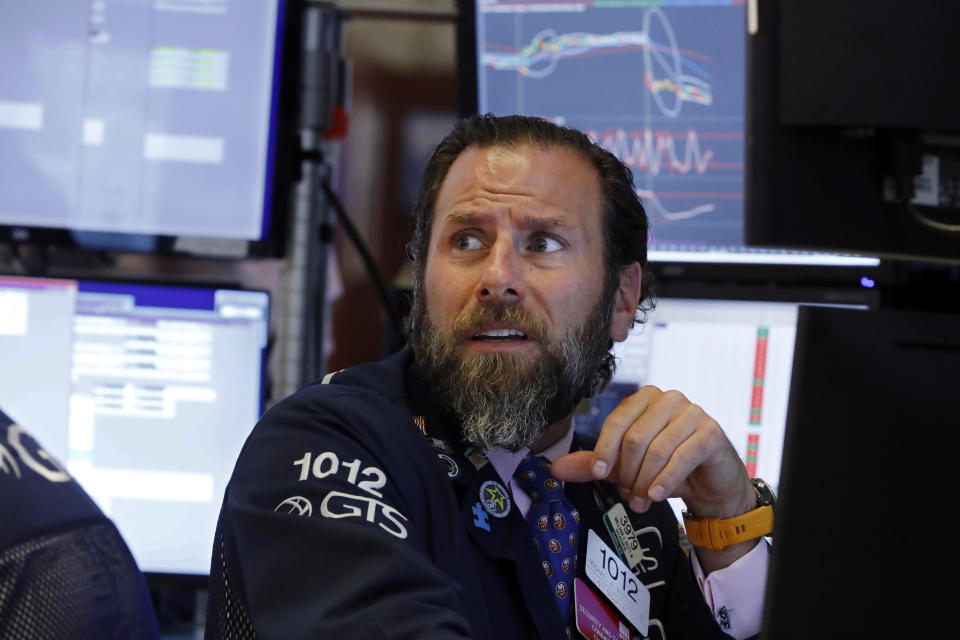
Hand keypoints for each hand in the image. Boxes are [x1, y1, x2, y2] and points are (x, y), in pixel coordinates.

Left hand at [551, 385, 754, 518]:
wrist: (710, 484)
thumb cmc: (666, 468)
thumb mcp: (625, 467)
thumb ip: (593, 465)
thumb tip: (555, 468)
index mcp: (645, 398)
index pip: (617, 421)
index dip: (604, 449)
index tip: (599, 474)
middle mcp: (669, 399)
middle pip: (635, 437)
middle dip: (627, 472)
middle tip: (628, 495)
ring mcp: (694, 413)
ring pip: (657, 449)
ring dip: (645, 481)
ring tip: (641, 501)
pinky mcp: (712, 433)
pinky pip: (682, 456)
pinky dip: (665, 480)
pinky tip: (657, 495)